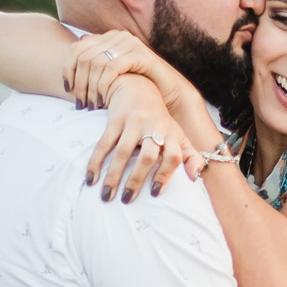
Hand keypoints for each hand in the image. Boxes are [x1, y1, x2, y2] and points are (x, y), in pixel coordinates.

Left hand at [63, 30, 180, 108]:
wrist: (168, 90)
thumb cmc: (138, 83)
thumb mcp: (112, 73)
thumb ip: (96, 63)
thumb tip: (71, 55)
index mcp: (107, 37)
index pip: (76, 49)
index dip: (68, 69)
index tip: (68, 89)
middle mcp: (117, 36)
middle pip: (84, 57)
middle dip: (79, 83)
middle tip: (80, 103)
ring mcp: (129, 43)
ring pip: (96, 63)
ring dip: (90, 87)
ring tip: (91, 104)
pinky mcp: (140, 54)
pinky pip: (112, 68)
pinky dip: (104, 84)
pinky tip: (104, 98)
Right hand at [85, 74, 191, 202]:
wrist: (139, 87)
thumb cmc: (160, 120)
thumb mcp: (178, 134)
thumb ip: (190, 155)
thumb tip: (195, 177)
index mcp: (171, 133)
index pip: (173, 156)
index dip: (166, 174)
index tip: (155, 192)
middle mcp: (154, 127)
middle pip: (147, 157)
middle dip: (136, 179)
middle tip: (127, 199)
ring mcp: (133, 122)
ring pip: (123, 152)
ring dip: (113, 176)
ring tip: (106, 195)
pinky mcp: (115, 119)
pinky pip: (104, 143)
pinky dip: (96, 161)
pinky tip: (91, 177)